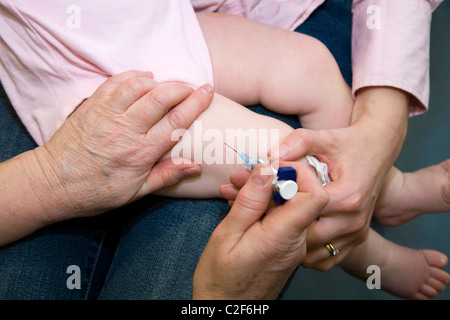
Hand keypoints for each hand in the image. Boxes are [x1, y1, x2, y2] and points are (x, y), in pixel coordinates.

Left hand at [33, 71, 213, 220]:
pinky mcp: (91, 106)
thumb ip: (166, 176)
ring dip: (159, 81)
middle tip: (193, 87)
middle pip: (161, 97)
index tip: (208, 92)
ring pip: (139, 85)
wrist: (52, 184)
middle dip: (182, 87)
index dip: (196, 103)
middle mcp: (125, 129)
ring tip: (169, 85)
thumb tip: (194, 165)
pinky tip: (144, 77)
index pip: (176, 121)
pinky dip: (133, 75)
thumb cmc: (95, 192)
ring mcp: (106, 114)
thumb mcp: (135, 193)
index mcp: (140, 153)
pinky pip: (115, 82)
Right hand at [193, 163, 327, 298]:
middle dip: (272, 179)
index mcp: (283, 236)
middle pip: (301, 195)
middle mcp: (296, 240)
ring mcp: (292, 244)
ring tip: (233, 191)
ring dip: (263, 192)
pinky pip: (281, 217)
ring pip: (288, 204)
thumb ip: (250, 201)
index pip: (316, 195)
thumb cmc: (221, 280)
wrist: (226, 310)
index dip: (299, 173)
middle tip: (239, 179)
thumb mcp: (227, 235)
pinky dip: (262, 206)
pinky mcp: (285, 246)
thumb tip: (267, 170)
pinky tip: (240, 205)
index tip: (271, 166)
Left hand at [268, 87, 408, 270]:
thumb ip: (297, 143)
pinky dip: (310, 251)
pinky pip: (327, 259)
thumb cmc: (349, 143)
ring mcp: (357, 233)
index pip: (303, 213)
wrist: (378, 148)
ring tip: (281, 221)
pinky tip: (299, 231)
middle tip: (268, 212)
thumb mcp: (323, 138)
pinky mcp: (357, 239)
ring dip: (295, 242)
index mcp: (347, 197)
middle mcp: (354, 220)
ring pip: (314, 254)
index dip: (280, 206)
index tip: (267, 196)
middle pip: (306, 238)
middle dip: (283, 226)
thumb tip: (271, 156)